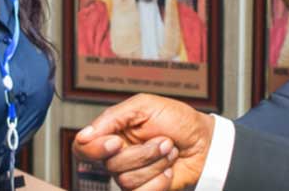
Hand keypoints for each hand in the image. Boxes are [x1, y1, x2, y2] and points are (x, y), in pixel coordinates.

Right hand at [74, 93, 215, 190]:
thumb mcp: (144, 106)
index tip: (117, 142)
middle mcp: (117, 156)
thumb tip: (84, 135)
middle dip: (142, 153)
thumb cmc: (177, 120)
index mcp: (112, 133)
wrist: (205, 142)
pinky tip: (169, 170)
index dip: (95, 149)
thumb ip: (112, 117)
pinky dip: (160, 180)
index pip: (83, 148)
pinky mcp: (145, 190)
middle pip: (110, 165)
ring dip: (155, 163)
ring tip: (170, 151)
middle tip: (163, 140)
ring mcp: (130, 175)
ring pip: (126, 179)